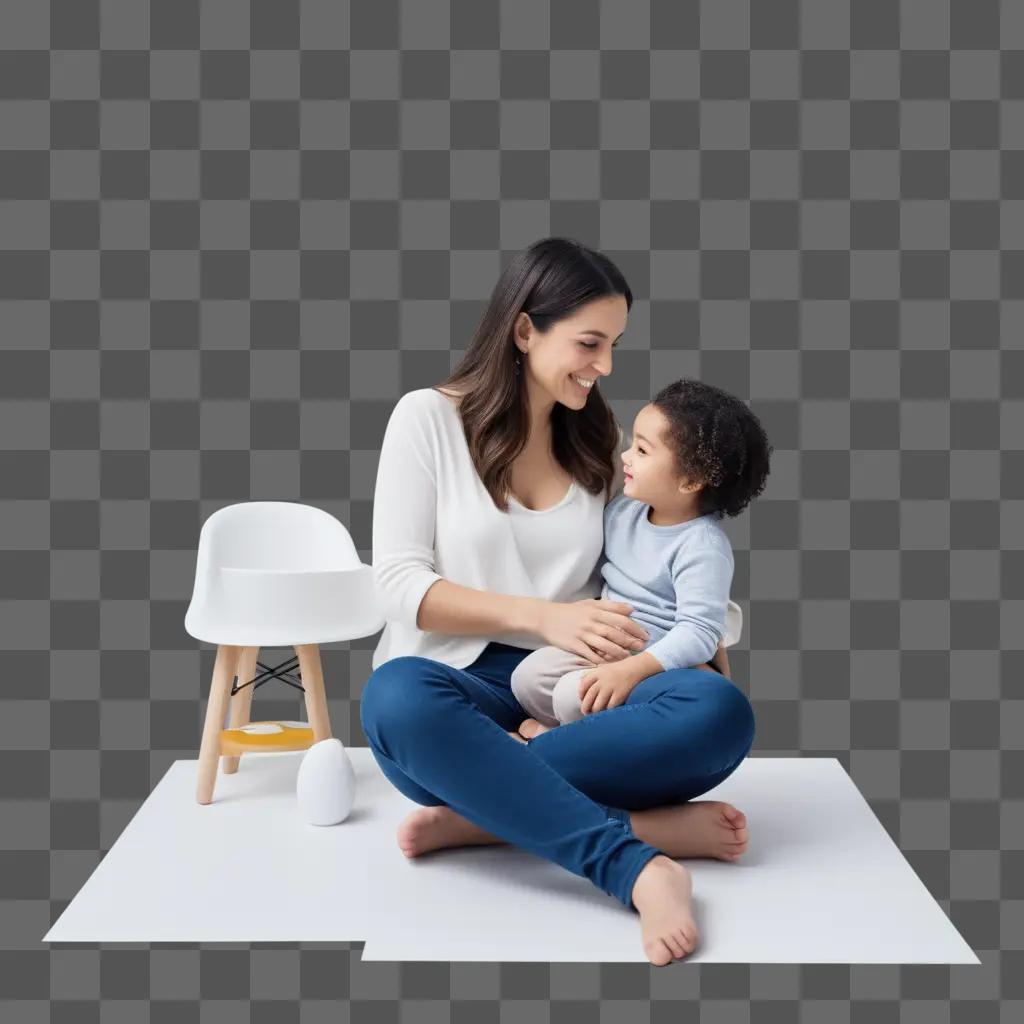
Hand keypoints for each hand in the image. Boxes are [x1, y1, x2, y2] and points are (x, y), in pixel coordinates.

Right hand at [533, 598, 649, 664]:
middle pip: (615, 633)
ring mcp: (581, 634)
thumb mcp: (590, 603)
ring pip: (604, 645)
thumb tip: (631, 610)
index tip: (645, 636)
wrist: (545, 618)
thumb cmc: (570, 611)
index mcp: (596, 610)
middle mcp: (590, 622)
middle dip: (630, 641)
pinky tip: (609, 665)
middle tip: (642, 648)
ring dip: (618, 653)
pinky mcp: (573, 645)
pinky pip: (590, 655)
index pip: (620, 619)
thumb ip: (611, 606)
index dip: (635, 628)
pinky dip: (600, 661)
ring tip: (628, 658)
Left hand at [577, 660, 640, 714]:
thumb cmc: (618, 670)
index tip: (582, 699)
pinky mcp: (620, 695)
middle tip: (586, 712)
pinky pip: (610, 707)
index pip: (583, 685)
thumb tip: (580, 683)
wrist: (636, 668)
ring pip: (597, 705)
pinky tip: (607, 711)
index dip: (581, 694)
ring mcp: (611, 688)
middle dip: (585, 707)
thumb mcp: (602, 668)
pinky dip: (607, 711)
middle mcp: (602, 680)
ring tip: (596, 713)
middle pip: (588, 698)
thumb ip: (591, 674)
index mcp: (597, 673)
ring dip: (595, 711)